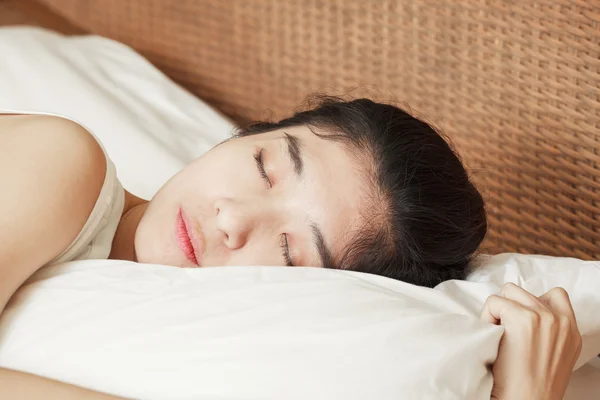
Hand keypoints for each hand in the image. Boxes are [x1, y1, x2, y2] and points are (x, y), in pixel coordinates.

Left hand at [481, 283, 581, 399]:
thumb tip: (524, 313)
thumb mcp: (554, 355)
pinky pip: (494, 302)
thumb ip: (548, 331)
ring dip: (498, 309)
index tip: (518, 320)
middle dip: (509, 306)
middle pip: (524, 291)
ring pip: (508, 291)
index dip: (530, 304)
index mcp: (571, 330)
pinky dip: (487, 316)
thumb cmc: (532, 385)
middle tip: (504, 329)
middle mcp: (560, 321)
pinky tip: (492, 335)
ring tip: (498, 332)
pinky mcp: (522, 318)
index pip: (555, 295)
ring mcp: (542, 317)